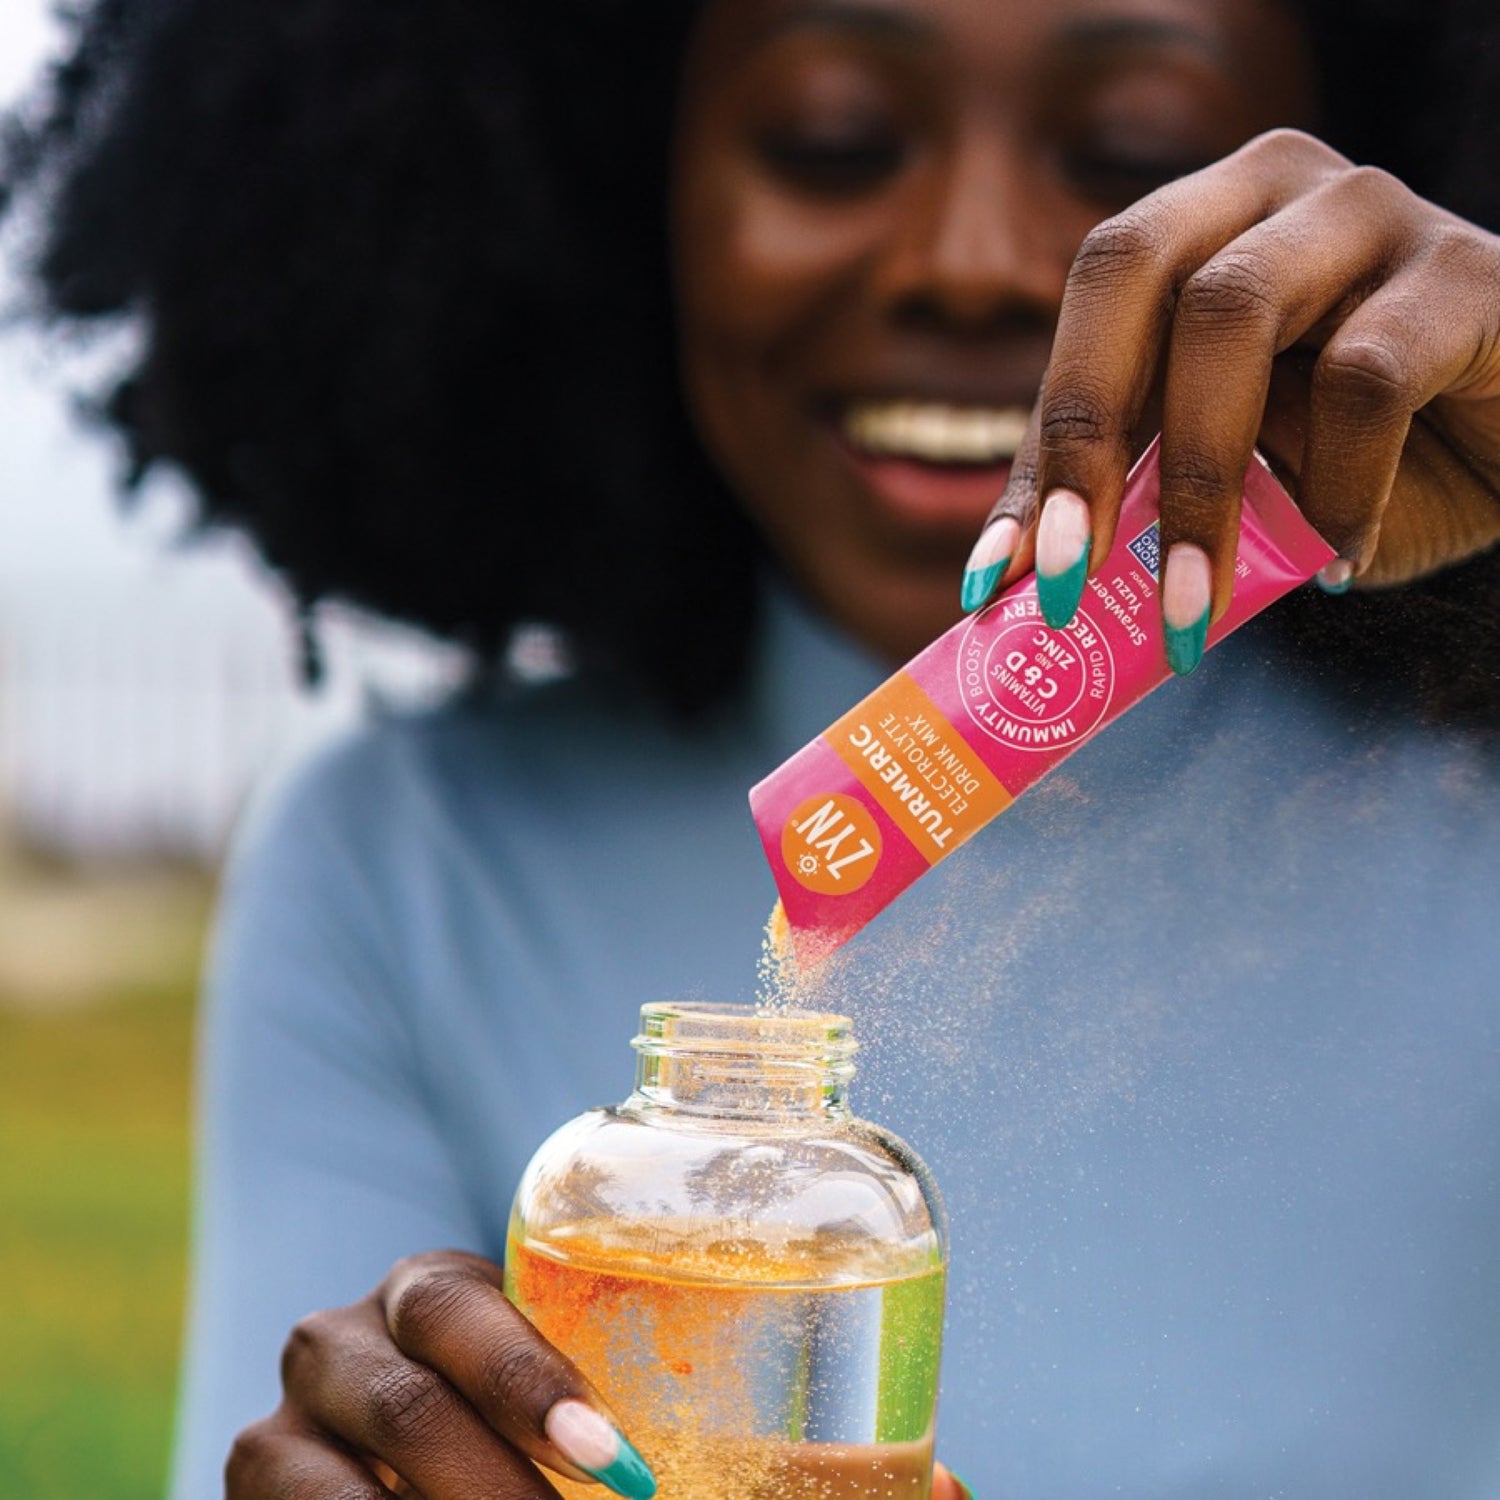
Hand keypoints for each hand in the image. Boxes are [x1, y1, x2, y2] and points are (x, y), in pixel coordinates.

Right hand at [226, 1247, 973, 1497]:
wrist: (431, 1474)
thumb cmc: (547, 1444)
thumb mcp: (620, 1425)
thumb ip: (749, 1443)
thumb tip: (955, 1488)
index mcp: (450, 1292)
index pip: (465, 1304)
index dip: (529, 1380)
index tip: (617, 1472)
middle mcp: (349, 1338)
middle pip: (396, 1386)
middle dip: (486, 1475)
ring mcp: (284, 1426)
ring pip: (313, 1472)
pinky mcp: (244, 1494)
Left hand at [967, 128, 1499, 670]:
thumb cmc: (1360, 463)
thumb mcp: (1228, 487)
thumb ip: (1135, 503)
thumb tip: (1013, 583)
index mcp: (1194, 226)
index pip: (1086, 316)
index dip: (1039, 449)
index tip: (997, 578)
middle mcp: (1266, 189)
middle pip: (1130, 262)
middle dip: (1084, 432)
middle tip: (1070, 575)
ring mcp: (1366, 212)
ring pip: (1234, 312)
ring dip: (1197, 483)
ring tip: (1195, 604)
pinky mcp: (1464, 270)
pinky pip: (1367, 378)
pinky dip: (1338, 490)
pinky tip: (1339, 555)